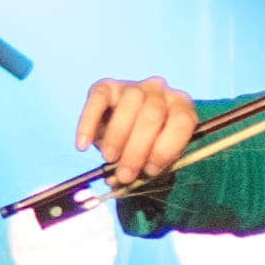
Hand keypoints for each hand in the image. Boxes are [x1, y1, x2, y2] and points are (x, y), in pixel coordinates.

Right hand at [73, 77, 198, 190]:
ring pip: (131, 101)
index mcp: (181, 107)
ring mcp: (134, 86)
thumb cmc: (144, 147)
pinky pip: (98, 98)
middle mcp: (161, 91)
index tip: (149, 171)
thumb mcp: (152, 158)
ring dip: (118, 135)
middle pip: (153, 114)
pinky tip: (83, 144)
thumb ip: (145, 166)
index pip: (181, 122)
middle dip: (138, 148)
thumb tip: (122, 179)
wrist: (124, 131)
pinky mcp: (107, 86)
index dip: (166, 149)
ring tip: (109, 158)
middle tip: (125, 174)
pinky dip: (89, 123)